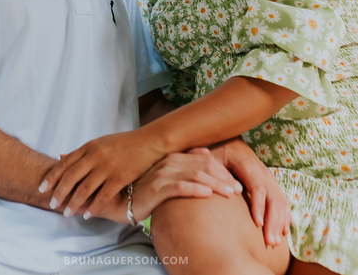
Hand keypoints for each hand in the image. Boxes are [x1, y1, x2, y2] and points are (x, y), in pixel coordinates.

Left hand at [39, 128, 170, 218]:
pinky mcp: (120, 177)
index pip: (65, 163)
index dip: (51, 177)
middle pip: (71, 177)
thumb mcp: (100, 142)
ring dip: (74, 203)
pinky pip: (103, 196)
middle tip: (52, 205)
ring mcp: (108, 166)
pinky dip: (93, 207)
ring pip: (85, 189)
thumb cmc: (125, 143)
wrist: (151, 141)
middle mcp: (96, 155)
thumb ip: (81, 152)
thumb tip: (60, 157)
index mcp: (89, 146)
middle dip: (59, 193)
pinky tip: (87, 214)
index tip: (41, 189)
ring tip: (67, 213)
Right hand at [87, 148, 242, 224]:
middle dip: (223, 177)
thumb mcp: (166, 179)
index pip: (204, 159)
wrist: (119, 200)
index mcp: (172, 158)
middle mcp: (168, 162)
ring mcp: (161, 174)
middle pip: (204, 166)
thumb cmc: (145, 191)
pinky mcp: (155, 188)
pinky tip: (208, 194)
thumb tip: (205, 159)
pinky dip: (196, 189)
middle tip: (238, 189)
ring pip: (195, 175)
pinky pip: (180, 187)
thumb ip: (184, 169)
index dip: (222, 170)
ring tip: (230, 193)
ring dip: (215, 183)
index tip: (236, 182)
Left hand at [210, 138, 290, 246]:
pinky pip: (283, 201)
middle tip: (270, 242)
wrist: (232, 145)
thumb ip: (211, 170)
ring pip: (280, 201)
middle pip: (273, 197)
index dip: (259, 205)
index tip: (258, 224)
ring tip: (275, 242)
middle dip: (273, 221)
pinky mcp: (271, 186)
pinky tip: (283, 232)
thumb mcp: (212, 159)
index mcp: (248, 165)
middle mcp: (263, 172)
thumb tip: (218, 186)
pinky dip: (284, 217)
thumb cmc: (218, 154)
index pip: (257, 187)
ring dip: (280, 222)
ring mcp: (269, 179)